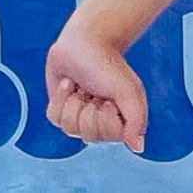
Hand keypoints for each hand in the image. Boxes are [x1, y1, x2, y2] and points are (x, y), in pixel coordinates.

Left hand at [46, 29, 148, 153]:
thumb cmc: (110, 67)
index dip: (108, 119)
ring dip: (73, 104)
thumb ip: (137, 122)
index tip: (111, 101)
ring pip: (69, 128)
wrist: (86, 44)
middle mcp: (100, 122)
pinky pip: (54, 118)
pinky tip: (69, 85)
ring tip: (81, 88)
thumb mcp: (130, 93)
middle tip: (95, 93)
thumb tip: (138, 148)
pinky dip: (60, 99)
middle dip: (89, 111)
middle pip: (88, 135)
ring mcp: (79, 117)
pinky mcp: (60, 109)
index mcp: (120, 121)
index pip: (110, 137)